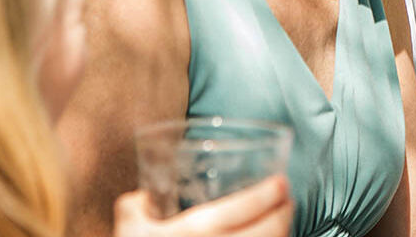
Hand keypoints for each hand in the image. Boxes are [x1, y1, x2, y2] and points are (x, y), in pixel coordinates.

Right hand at [113, 175, 293, 236]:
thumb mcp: (128, 227)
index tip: (280, 184)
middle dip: (284, 212)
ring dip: (284, 232)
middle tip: (286, 199)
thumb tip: (146, 193)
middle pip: (269, 231)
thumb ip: (137, 205)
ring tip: (283, 219)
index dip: (267, 194)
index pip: (241, 209)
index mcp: (191, 231)